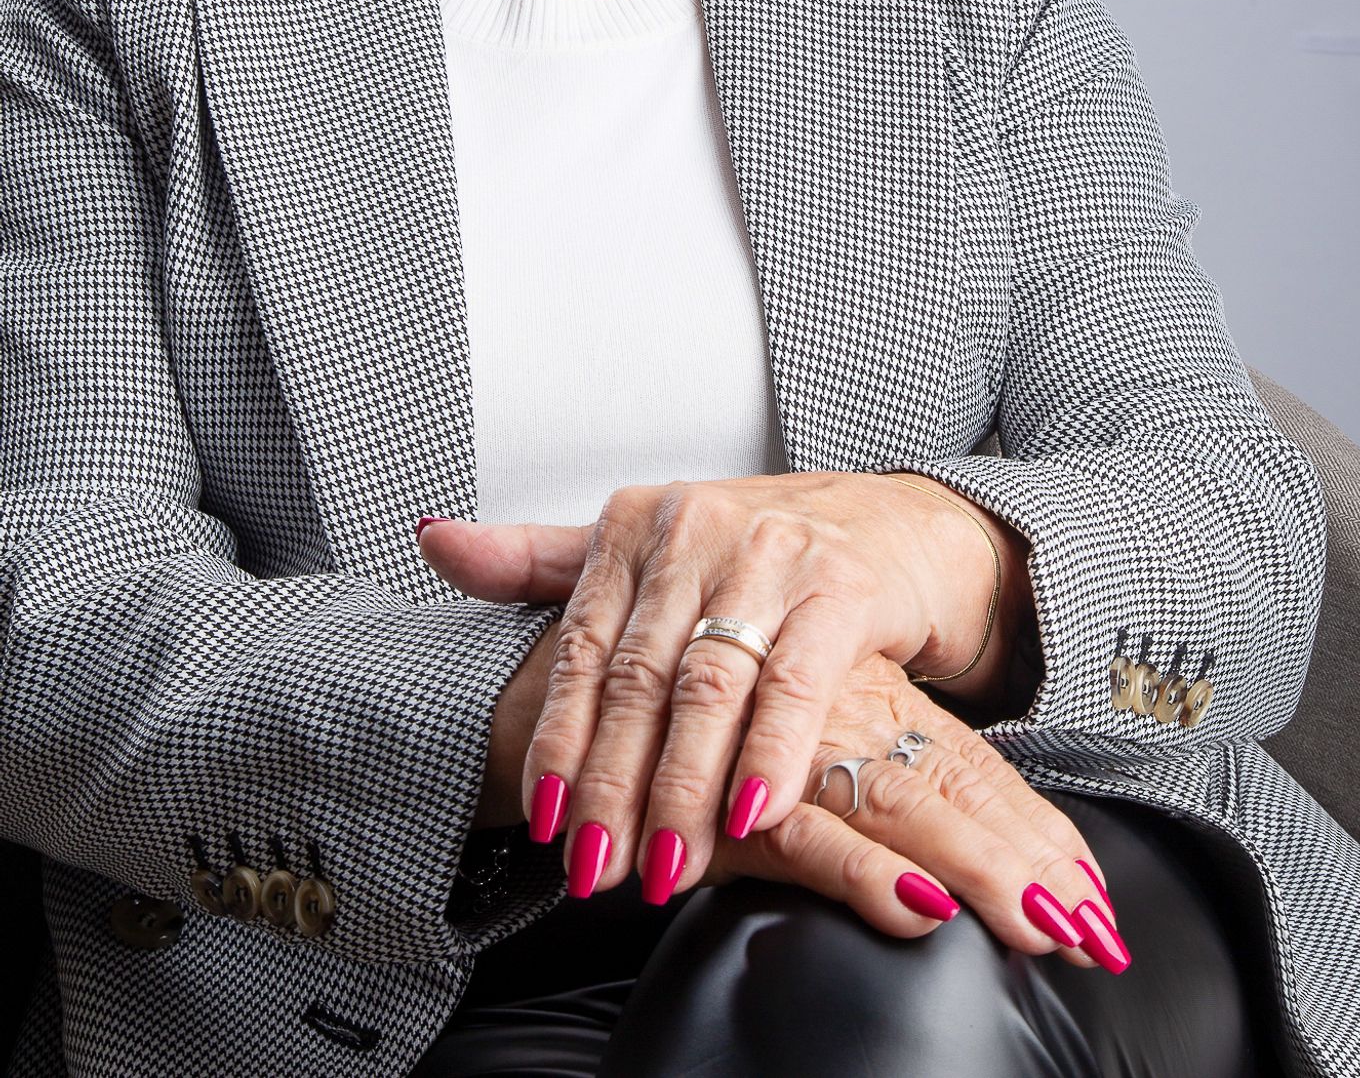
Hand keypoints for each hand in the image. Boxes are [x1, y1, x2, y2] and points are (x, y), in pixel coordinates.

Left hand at [416, 468, 1020, 900]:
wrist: (894, 522)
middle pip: (641, 678)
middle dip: (615, 784)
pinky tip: (751, 817)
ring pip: (711, 688)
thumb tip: (432, 539)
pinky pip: (798, 683)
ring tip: (665, 869)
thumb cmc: (758, 550)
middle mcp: (697, 529)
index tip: (543, 821)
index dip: (560, 737)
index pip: (583, 646)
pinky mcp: (842, 585)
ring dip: (683, 788)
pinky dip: (771, 756)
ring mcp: (771, 555)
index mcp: (638, 526)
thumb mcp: (648, 547)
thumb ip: (540, 561)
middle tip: (596, 871)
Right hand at [699, 653, 1125, 968]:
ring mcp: (783, 751)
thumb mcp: (790, 751)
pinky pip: (804, 838)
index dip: (1034, 830)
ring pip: (897, 807)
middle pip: (949, 786)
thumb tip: (942, 873)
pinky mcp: (723, 801)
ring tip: (1042, 926)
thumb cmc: (687, 736)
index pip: (966, 766)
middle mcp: (831, 713)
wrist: (571, 699)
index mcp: (859, 696)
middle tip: (1094, 928)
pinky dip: (862, 875)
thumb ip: (860, 796)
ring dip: (976, 869)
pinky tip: (918, 909)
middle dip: (1029, 860)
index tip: (1094, 898)